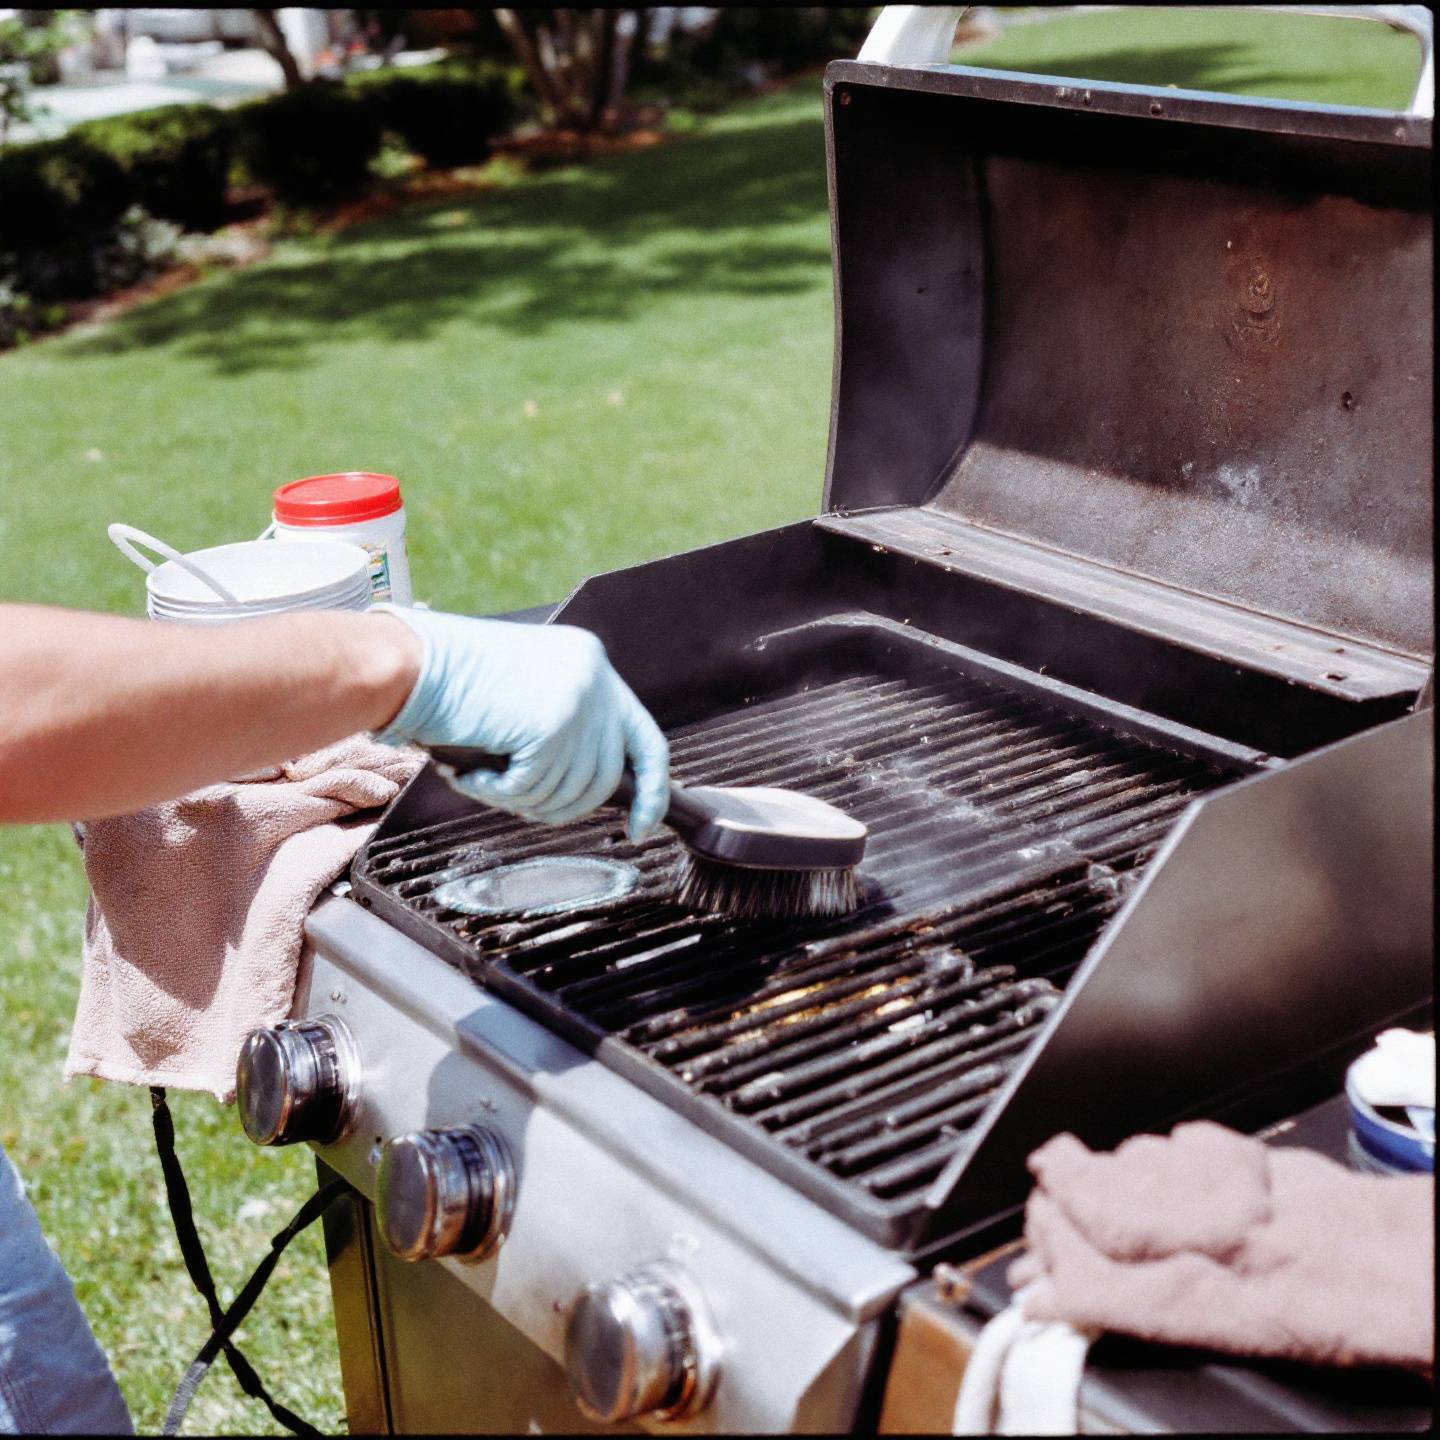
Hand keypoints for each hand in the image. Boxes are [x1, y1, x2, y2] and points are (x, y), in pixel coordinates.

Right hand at [372, 607, 669, 839]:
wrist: (409, 662)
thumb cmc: (448, 680)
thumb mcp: (527, 688)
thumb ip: (566, 723)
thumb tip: (586, 783)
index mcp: (591, 662)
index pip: (645, 738)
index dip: (651, 788)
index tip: (642, 825)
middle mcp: (594, 677)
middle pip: (605, 776)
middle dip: (563, 806)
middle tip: (517, 800)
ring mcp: (577, 701)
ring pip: (568, 790)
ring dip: (521, 799)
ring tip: (482, 778)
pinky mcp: (551, 725)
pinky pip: (534, 789)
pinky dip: (497, 794)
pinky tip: (470, 774)